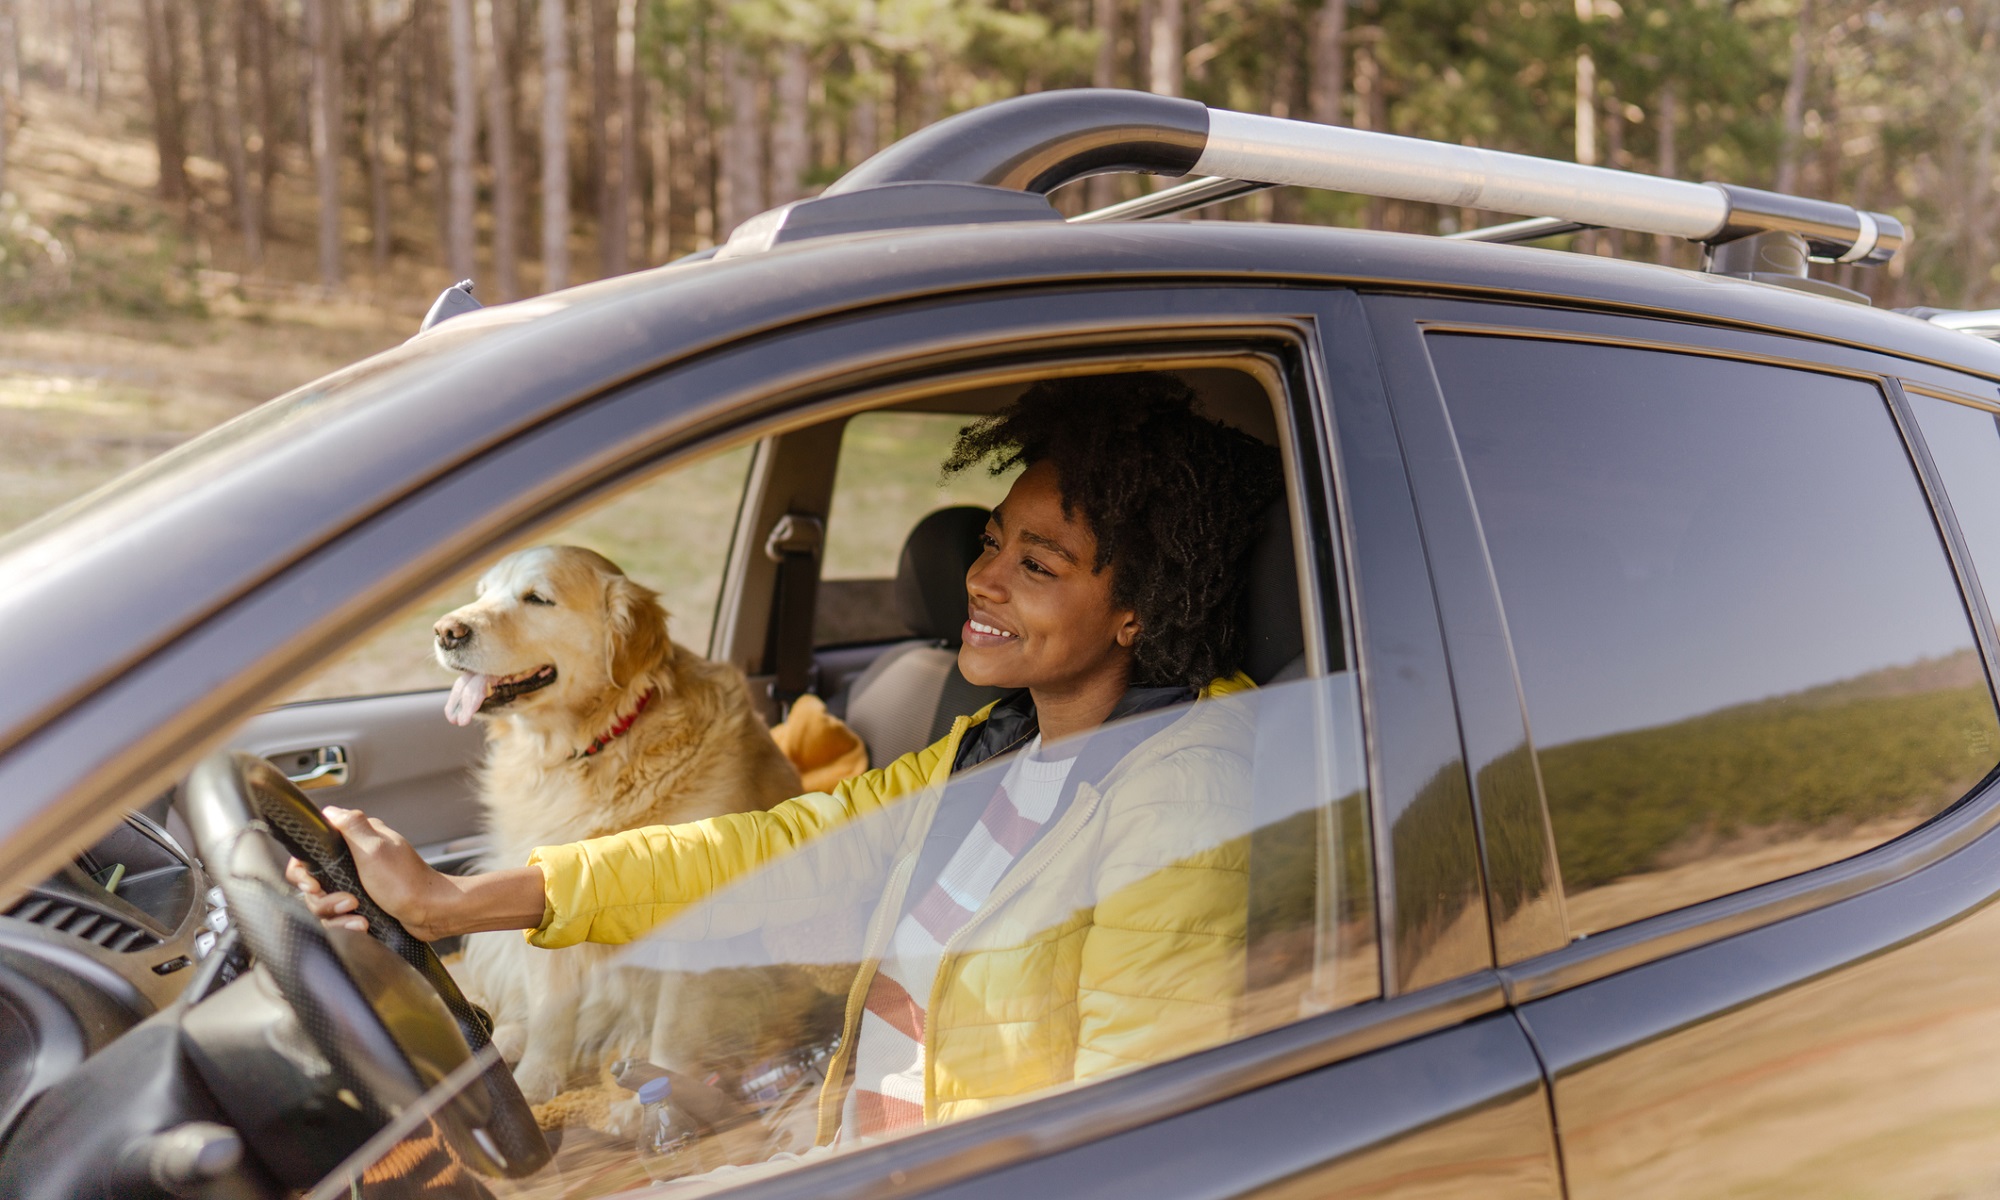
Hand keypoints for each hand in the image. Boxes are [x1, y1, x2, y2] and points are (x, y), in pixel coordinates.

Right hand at [285, 806, 459, 941]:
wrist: (432, 913)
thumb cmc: (407, 882)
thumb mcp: (375, 849)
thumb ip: (352, 827)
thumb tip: (329, 811)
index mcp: (356, 841)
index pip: (311, 852)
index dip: (303, 871)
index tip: (313, 884)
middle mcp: (354, 860)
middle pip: (312, 883)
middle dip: (324, 899)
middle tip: (347, 902)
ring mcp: (356, 884)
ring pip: (323, 903)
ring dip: (336, 914)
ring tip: (358, 917)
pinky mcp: (361, 904)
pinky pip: (338, 917)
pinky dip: (347, 923)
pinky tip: (362, 924)